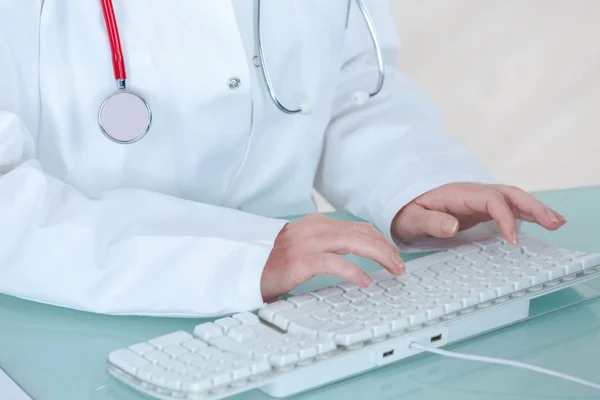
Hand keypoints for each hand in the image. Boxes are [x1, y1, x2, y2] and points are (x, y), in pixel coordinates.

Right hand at [260, 214, 404, 301]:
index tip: (393, 253)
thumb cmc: (273, 262)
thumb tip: (354, 252)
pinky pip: (335, 263)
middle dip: (386, 248)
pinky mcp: (300, 261)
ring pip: (354, 243)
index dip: (380, 239)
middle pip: (361, 232)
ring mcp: (306, 243)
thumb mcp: (303, 246)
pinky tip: (366, 281)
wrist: (243, 268)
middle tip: (400, 264)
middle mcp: (313, 229)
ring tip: (393, 269)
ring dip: (379, 256)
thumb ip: (326, 244)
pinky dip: (354, 271)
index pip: (358, 226)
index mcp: (316, 224)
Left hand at [392, 182, 565, 243]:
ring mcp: (477, 200)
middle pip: (508, 193)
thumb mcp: (412, 219)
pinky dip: (525, 213)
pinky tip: (541, 222)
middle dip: (533, 206)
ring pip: (511, 198)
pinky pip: (506, 207)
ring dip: (535, 209)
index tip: (513, 240)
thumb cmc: (406, 212)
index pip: (491, 200)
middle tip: (554, 223)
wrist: (401, 206)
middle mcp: (472, 193)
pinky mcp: (479, 209)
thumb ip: (431, 222)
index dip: (505, 218)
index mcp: (458, 194)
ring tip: (558, 223)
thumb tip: (453, 224)